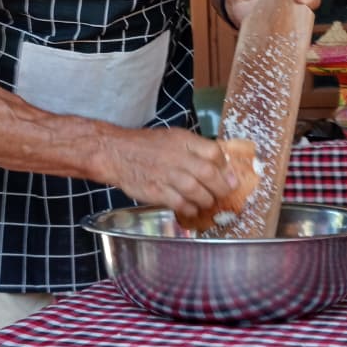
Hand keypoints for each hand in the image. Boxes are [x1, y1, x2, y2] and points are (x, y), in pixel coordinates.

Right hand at [103, 127, 238, 219]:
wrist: (116, 153)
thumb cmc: (147, 145)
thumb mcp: (173, 137)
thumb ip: (195, 148)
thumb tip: (219, 164)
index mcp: (183, 140)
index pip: (214, 152)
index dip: (225, 166)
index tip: (229, 176)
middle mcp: (178, 157)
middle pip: (210, 174)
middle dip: (222, 187)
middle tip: (225, 193)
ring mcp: (167, 175)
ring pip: (198, 192)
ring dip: (207, 200)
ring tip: (208, 202)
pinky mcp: (157, 192)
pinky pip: (181, 204)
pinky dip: (190, 209)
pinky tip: (192, 209)